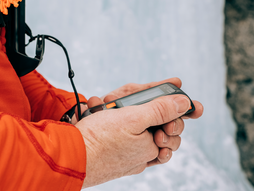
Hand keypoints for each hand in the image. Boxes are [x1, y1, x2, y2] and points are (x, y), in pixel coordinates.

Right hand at [76, 79, 203, 187]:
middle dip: (146, 110)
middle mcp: (143, 157)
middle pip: (156, 129)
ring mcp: (128, 160)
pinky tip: (107, 116)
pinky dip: (118, 125)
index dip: (172, 109)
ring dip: (128, 115)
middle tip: (126, 104)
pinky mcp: (114, 159)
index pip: (174, 125)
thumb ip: (161, 109)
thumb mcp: (133, 117)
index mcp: (152, 147)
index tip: (164, 93)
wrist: (67, 157)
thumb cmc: (98, 139)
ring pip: (139, 133)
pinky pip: (125, 140)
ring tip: (111, 106)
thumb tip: (186, 103)